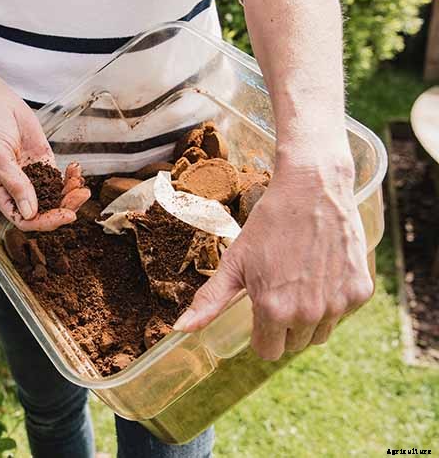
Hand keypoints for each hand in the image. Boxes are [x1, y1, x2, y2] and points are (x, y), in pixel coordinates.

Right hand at [0, 89, 89, 230]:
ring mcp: (31, 176)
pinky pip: (59, 177)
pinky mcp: (42, 162)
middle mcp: (16, 188)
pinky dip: (70, 177)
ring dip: (70, 194)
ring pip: (54, 196)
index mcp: (0, 193)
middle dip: (64, 207)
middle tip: (80, 197)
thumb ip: (15, 184)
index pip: (23, 219)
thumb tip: (29, 212)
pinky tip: (76, 171)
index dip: (44, 222)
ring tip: (82, 185)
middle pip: (43, 210)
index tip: (64, 215)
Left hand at [173, 157, 373, 359]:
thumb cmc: (268, 224)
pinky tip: (322, 271)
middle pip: (294, 344)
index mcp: (273, 310)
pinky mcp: (361, 291)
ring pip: (320, 333)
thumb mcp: (234, 262)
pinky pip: (343, 313)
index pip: (267, 351)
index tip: (260, 308)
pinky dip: (333, 300)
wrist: (313, 189)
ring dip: (310, 318)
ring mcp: (338, 304)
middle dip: (284, 325)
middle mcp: (308, 313)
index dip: (261, 332)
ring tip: (300, 281)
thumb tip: (180, 330)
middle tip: (280, 288)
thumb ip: (210, 301)